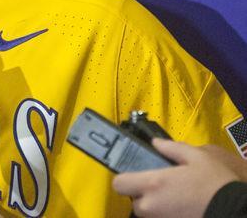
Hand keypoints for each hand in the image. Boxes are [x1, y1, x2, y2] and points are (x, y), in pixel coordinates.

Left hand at [112, 138, 246, 217]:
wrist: (235, 211)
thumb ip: (171, 148)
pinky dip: (167, 214)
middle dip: (143, 194)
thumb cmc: (215, 184)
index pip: (118, 184)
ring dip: (155, 205)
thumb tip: (155, 143)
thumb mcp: (196, 157)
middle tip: (160, 186)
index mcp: (152, 184)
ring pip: (148, 213)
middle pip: (134, 201)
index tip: (135, 174)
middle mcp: (151, 205)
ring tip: (174, 197)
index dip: (125, 178)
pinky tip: (181, 207)